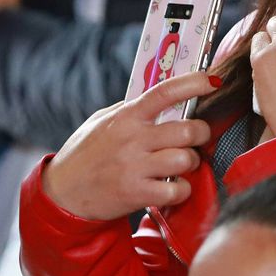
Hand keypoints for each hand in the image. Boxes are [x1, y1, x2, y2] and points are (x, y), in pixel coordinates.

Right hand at [41, 72, 218, 221]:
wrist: (62, 193)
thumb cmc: (85, 154)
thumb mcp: (102, 122)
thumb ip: (130, 110)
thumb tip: (163, 98)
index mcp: (126, 116)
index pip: (165, 92)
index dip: (193, 83)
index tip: (212, 81)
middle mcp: (132, 139)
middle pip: (187, 130)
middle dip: (201, 134)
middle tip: (196, 139)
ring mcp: (135, 167)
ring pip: (186, 159)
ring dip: (191, 163)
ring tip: (180, 165)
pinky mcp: (136, 193)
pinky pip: (177, 190)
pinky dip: (181, 190)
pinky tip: (172, 187)